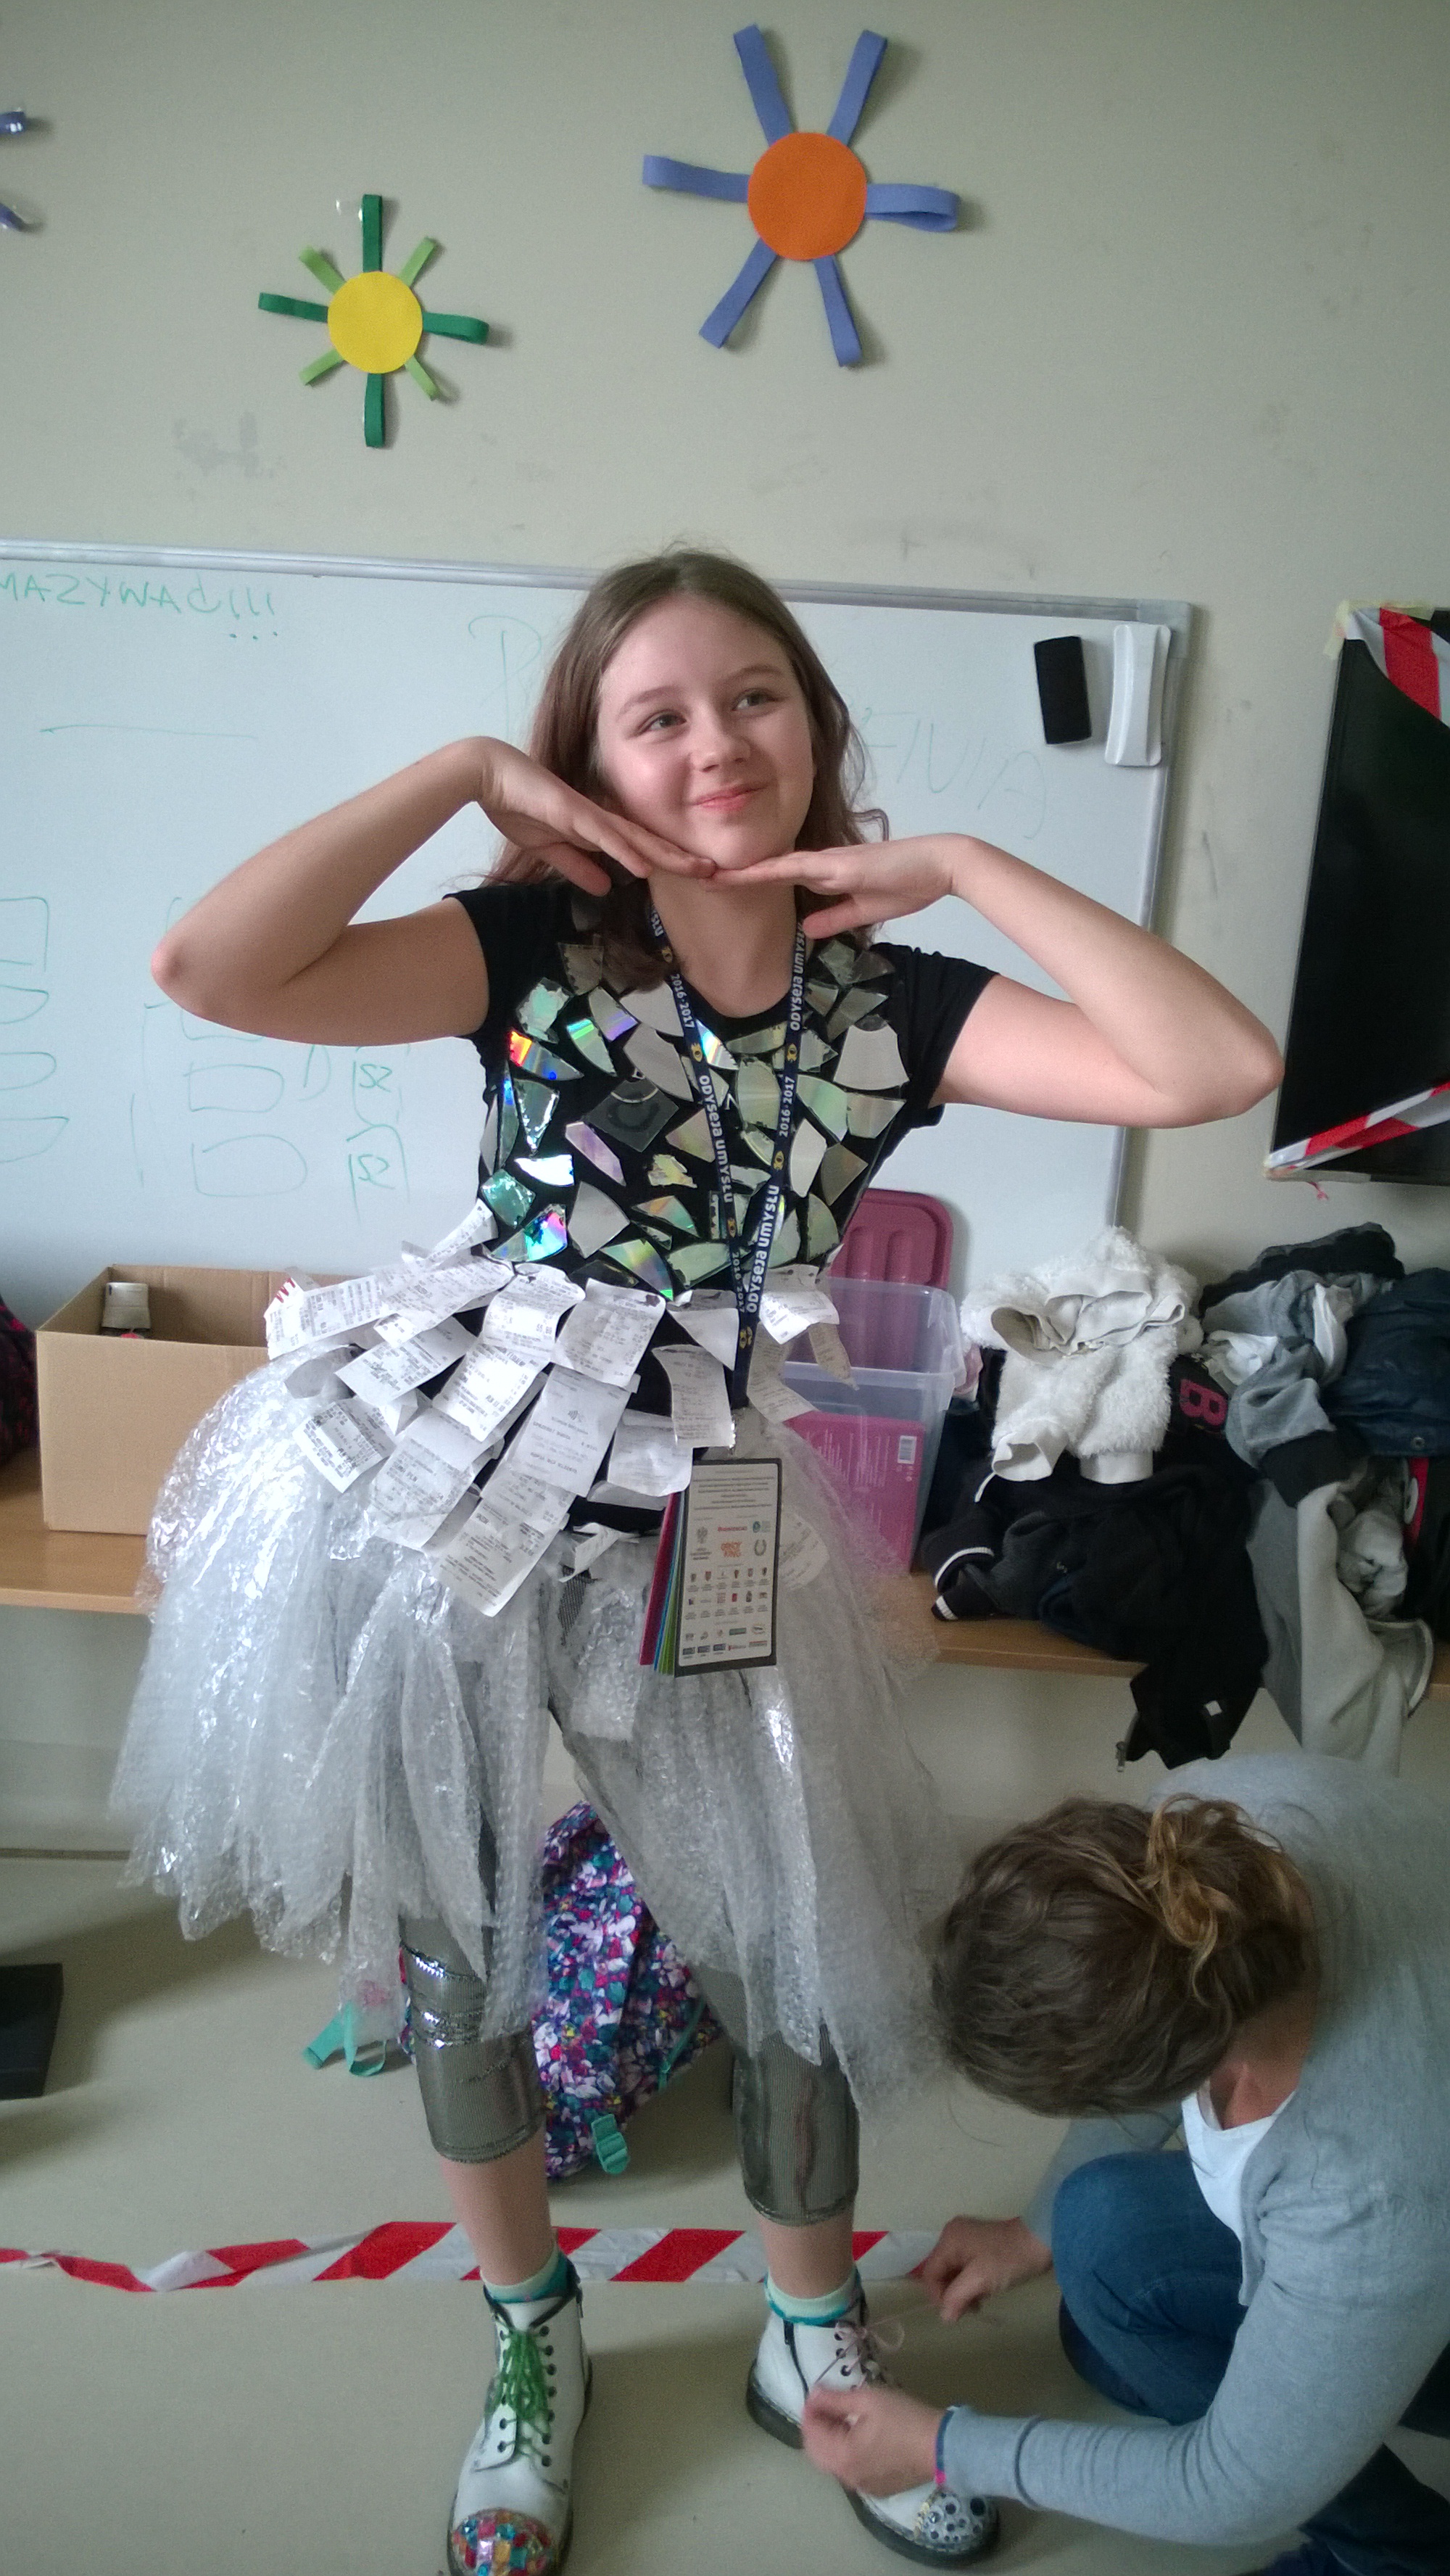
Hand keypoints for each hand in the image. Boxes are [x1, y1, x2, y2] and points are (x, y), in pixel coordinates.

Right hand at [469, 737, 711, 894]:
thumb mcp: (551, 849)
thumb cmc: (519, 805)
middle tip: (716, 872)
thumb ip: (578, 867)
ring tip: (698, 869)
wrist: (490, 775)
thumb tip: (605, 888)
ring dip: (667, 855)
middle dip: (682, 858)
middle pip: (649, 842)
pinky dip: (626, 852)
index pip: (641, 848)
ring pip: (637, 838)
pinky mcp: (572, 813)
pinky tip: (646, 867)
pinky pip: (604, 836)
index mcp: (598, 828)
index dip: (669, 861)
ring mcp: (590, 814)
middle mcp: (602, 818)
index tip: (696, 875)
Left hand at [728, 834, 961, 934]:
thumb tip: (805, 929)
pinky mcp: (839, 864)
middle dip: (735, 875)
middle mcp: (822, 863)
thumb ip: (834, 918)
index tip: (720, 886)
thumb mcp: (863, 911)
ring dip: (744, 873)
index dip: (751, 881)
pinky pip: (797, 867)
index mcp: (828, 874)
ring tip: (708, 876)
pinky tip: (747, 874)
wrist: (939, 866)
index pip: (781, 877)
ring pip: (776, 865)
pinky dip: (771, 871)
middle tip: (699, 876)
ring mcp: (828, 861)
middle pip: (770, 869)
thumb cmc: (908, 885)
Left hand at [802, 2383, 942, 2495]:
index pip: (811, 2435)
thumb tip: (814, 2394)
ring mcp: (862, 2487)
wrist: (940, 2447)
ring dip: (830, 2441)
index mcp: (842, 2457)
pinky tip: (857, 2437)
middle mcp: (847, 2478)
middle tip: (827, 2404)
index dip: (810, 2411)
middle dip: (817, 2428)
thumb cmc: (903, 2419)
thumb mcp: (868, 2401)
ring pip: (833, 2464)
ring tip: (841, 2417)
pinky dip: (845, 2454)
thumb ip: (836, 2399)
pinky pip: (850, 2471)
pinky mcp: (876, 2489)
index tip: (816, 2392)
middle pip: (817, 2453)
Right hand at [920, 2215, 1052, 2321]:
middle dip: (952, 2294)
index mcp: (949, 2240)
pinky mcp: (979, 2247)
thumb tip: (944, 2317)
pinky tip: (983, 2294)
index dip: (938, 2296)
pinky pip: (965, 2270)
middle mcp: (953, 2236)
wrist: (1040, 2242)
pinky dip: (970, 2284)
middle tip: (969, 2310)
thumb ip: (956, 2297)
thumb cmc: (1007, 2260)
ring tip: (978, 2303)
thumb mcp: (979, 2279)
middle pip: (941, 2272)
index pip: (930, 2273)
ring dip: (962, 2292)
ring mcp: (966, 2241)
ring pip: (953, 2273)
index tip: (955, 2314)